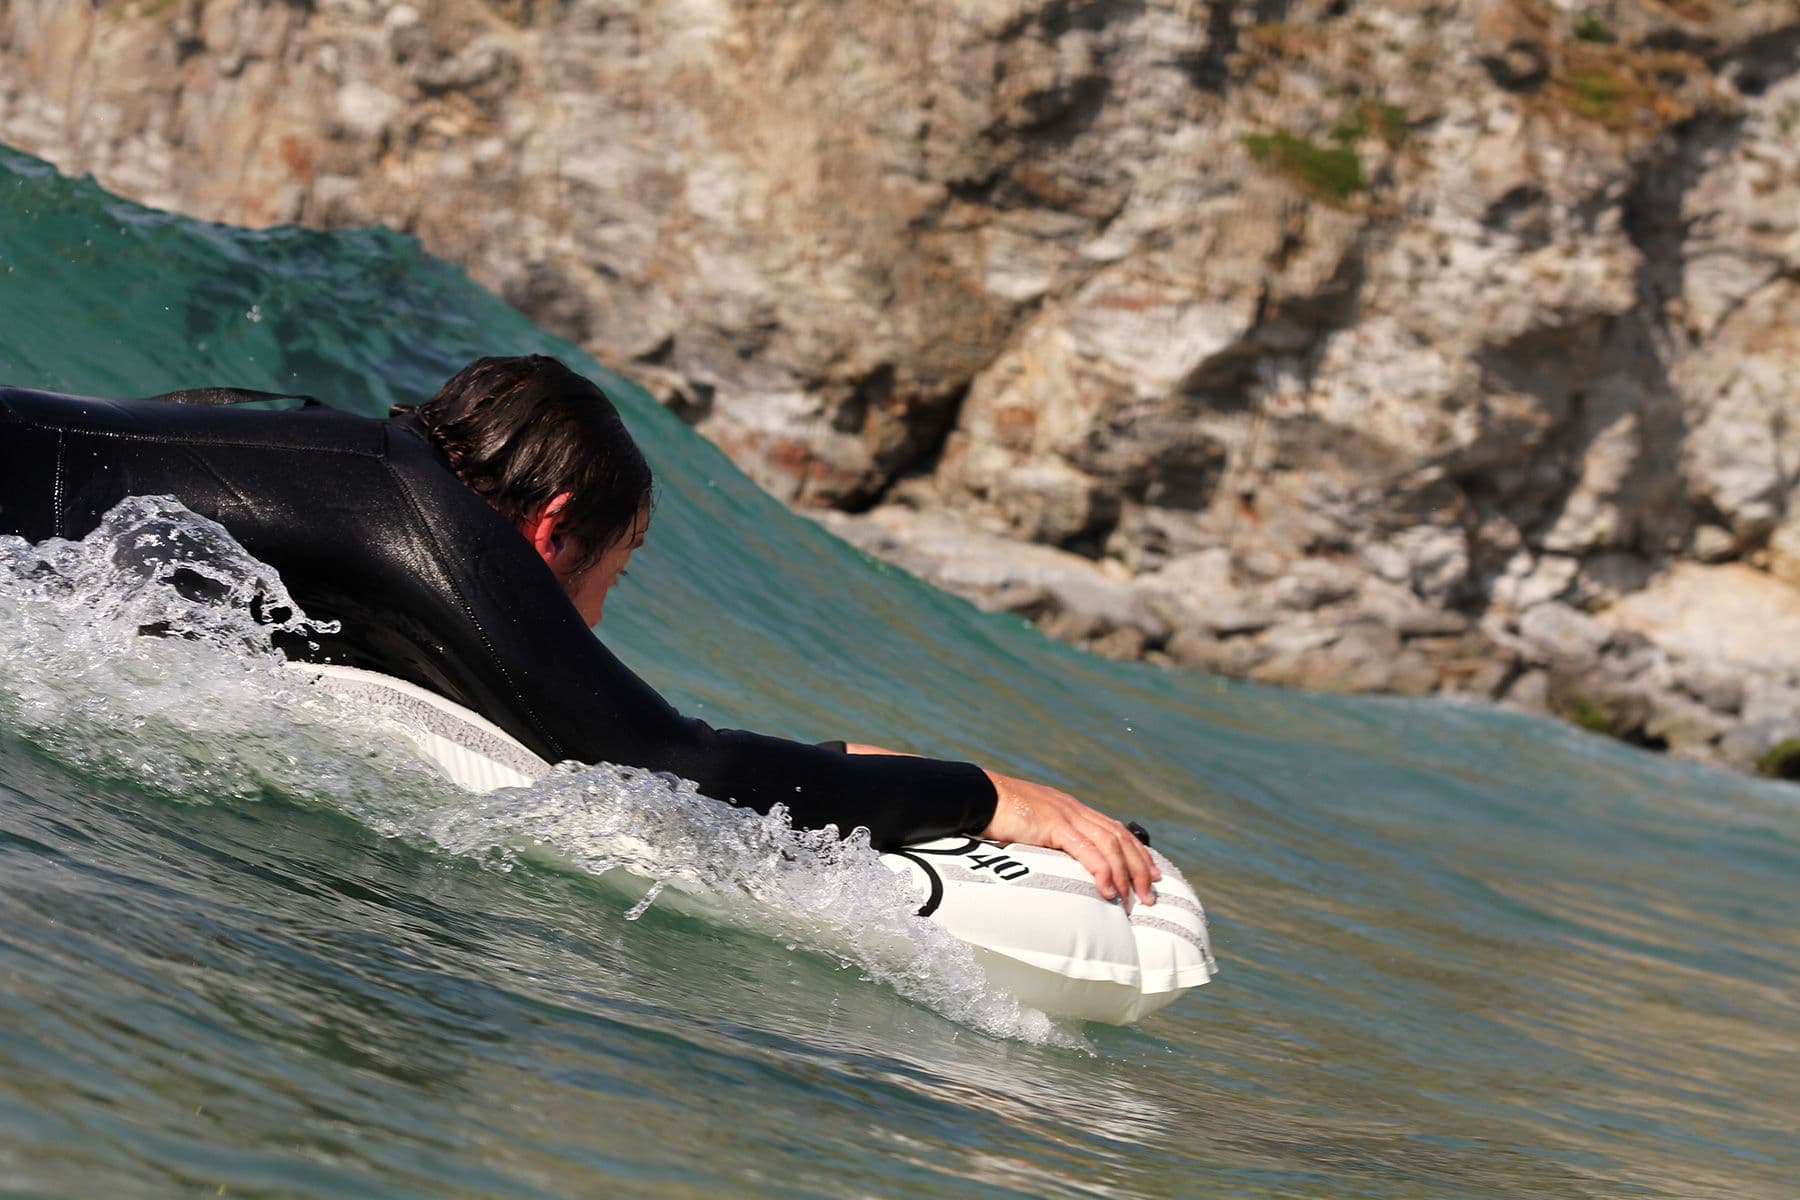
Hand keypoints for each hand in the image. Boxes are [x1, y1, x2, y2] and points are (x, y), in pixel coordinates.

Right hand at [979, 771, 1160, 905]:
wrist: (977, 796)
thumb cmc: (997, 816)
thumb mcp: (1031, 829)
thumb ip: (1047, 843)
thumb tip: (1055, 867)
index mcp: (1072, 810)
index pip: (1115, 830)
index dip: (1137, 852)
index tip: (1152, 873)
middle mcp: (1075, 810)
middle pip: (1120, 838)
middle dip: (1140, 867)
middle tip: (1151, 894)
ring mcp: (1066, 816)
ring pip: (1110, 845)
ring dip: (1125, 875)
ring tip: (1132, 900)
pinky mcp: (1054, 825)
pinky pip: (1087, 850)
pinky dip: (1102, 871)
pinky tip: (1108, 891)